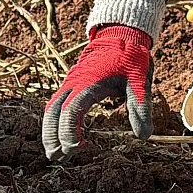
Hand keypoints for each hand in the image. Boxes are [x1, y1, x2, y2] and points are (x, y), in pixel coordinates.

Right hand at [42, 25, 153, 160]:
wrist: (121, 34)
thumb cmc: (131, 58)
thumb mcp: (140, 81)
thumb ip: (140, 107)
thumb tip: (143, 136)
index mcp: (89, 83)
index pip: (71, 111)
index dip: (69, 131)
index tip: (75, 149)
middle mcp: (74, 83)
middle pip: (53, 111)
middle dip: (51, 135)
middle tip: (56, 158)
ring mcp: (70, 82)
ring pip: (51, 108)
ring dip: (49, 130)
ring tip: (53, 153)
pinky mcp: (71, 83)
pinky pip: (56, 103)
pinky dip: (54, 121)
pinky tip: (60, 136)